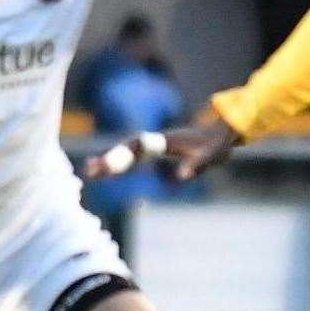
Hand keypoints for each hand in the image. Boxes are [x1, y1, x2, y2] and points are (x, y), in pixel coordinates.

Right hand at [83, 117, 241, 182]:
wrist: (221, 133)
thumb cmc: (215, 145)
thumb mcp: (208, 156)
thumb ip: (194, 165)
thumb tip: (180, 177)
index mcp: (165, 141)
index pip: (139, 148)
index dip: (122, 156)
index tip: (108, 165)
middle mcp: (155, 142)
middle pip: (127, 151)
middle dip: (109, 160)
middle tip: (88, 171)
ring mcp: (154, 147)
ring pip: (127, 154)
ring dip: (109, 163)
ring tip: (89, 172)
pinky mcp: (155, 154)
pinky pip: (133, 160)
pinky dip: (118, 165)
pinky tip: (105, 173)